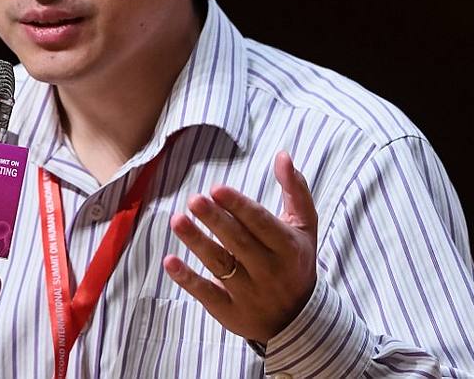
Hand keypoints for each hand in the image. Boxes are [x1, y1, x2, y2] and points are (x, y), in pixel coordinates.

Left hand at [162, 151, 316, 343]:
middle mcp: (269, 271)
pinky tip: (169, 261)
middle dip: (215, 220)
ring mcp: (249, 293)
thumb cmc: (296, 260)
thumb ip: (295, 191)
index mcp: (287, 247)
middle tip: (194, 199)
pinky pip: (206, 294)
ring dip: (197, 242)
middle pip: (238, 242)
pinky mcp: (230, 311)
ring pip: (220, 264)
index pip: (261, 223)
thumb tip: (283, 155)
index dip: (239, 206)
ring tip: (177, 220)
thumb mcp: (304, 227)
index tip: (217, 188)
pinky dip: (187, 279)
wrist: (298, 319)